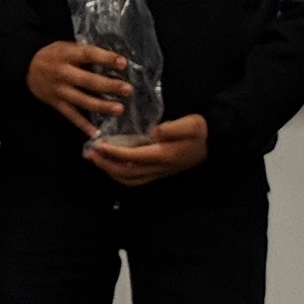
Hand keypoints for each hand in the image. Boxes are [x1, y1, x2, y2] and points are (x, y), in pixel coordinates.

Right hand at [28, 40, 134, 138]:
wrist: (28, 68)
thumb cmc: (55, 55)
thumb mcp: (68, 47)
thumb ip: (87, 53)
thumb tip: (115, 60)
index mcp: (67, 54)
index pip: (89, 55)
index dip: (106, 58)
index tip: (123, 63)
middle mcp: (63, 73)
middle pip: (88, 81)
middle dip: (109, 86)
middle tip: (127, 89)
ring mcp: (59, 90)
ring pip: (82, 100)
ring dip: (102, 106)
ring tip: (119, 109)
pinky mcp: (56, 104)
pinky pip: (71, 116)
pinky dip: (83, 125)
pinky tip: (96, 132)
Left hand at [85, 114, 207, 187]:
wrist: (214, 142)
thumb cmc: (200, 131)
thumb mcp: (190, 124)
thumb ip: (171, 128)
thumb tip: (152, 132)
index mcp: (163, 155)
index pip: (131, 157)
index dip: (113, 152)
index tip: (98, 144)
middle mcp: (158, 168)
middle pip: (125, 172)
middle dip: (105, 165)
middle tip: (90, 154)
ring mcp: (158, 173)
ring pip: (129, 180)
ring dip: (110, 172)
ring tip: (96, 160)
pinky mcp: (159, 173)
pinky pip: (135, 180)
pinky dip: (120, 175)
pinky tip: (112, 166)